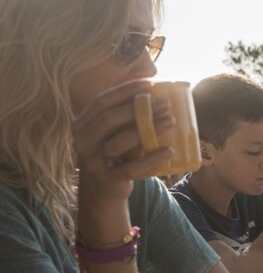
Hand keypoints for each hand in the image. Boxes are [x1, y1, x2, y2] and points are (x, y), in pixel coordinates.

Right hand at [74, 79, 173, 203]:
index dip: (125, 90)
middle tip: (166, 104)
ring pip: (118, 143)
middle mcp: (82, 140)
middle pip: (109, 119)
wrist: (103, 188)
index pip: (102, 101)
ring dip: (147, 130)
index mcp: (83, 123)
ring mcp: (92, 161)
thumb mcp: (114, 131)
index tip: (150, 83)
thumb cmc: (114, 152)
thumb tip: (154, 90)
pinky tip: (169, 150)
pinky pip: (131, 168)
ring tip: (171, 122)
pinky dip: (151, 159)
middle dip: (139, 109)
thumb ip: (125, 115)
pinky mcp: (106, 179)